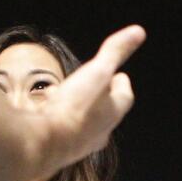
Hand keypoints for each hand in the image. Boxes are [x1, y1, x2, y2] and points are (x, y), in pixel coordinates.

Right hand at [40, 25, 145, 168]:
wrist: (43, 144)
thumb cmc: (75, 107)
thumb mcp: (97, 72)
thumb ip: (114, 52)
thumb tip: (138, 32)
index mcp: (113, 112)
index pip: (125, 97)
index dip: (121, 84)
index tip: (118, 74)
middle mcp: (100, 131)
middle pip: (106, 110)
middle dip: (99, 95)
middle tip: (93, 83)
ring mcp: (80, 143)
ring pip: (83, 120)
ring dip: (77, 106)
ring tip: (65, 93)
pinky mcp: (59, 148)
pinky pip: (63, 128)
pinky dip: (59, 116)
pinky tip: (46, 109)